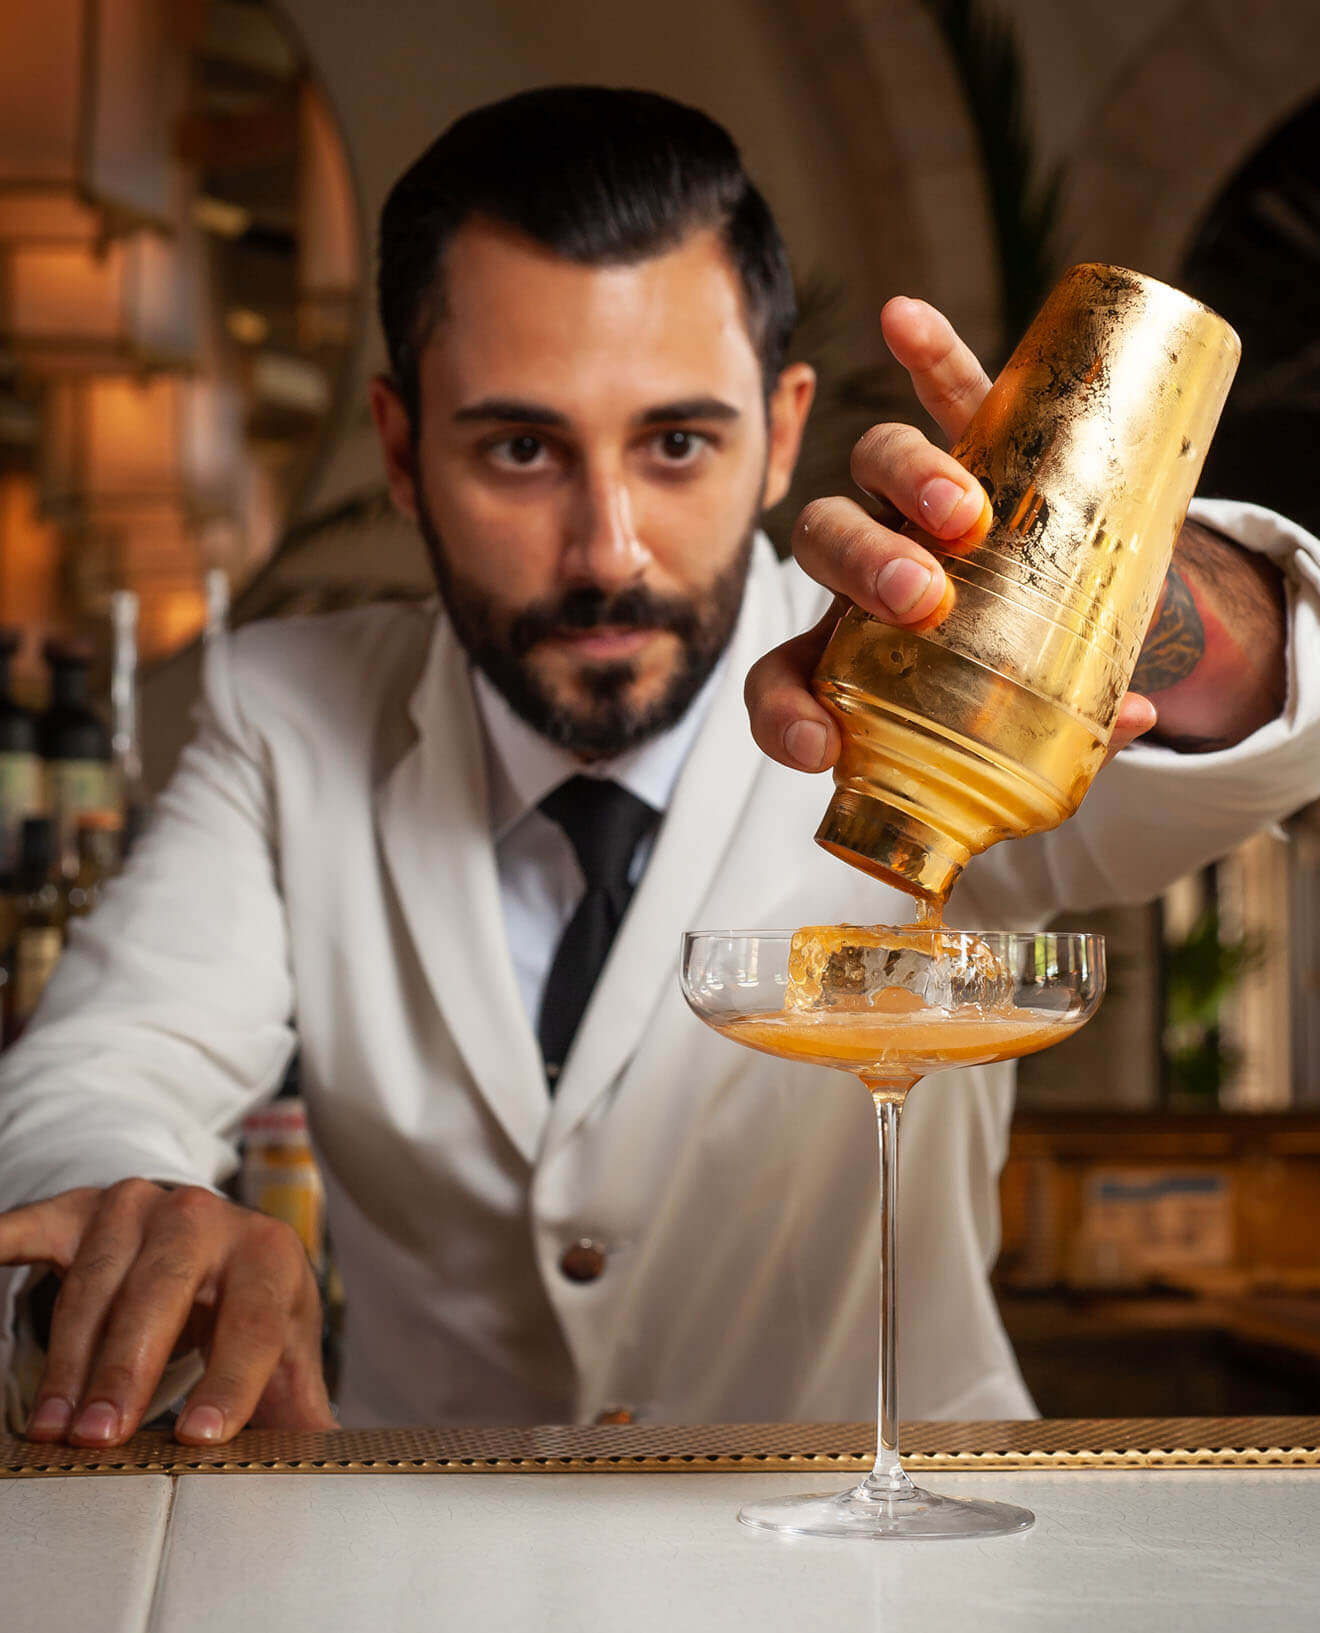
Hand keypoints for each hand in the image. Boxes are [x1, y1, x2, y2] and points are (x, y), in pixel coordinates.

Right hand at [1, 1180, 334, 1446]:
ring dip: (70, 1355)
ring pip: (98, 1278)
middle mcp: (205, 1217)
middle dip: (128, 1367)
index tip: (200, 1437)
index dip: (230, 1379)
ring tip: (53, 1425)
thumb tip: (335, 1455)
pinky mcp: (80, 1208)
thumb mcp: (283, 1341)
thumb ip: (300, 1400)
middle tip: (99, 1438)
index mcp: (267, 1253)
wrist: (207, 1233)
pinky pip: (33, 1225)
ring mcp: (139, 1206)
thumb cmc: (247, 1301)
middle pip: (164, 1290)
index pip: (252, 1321)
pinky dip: (4, 1243)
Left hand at [746, 296, 1158, 772]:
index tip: (820, 746)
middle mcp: (871, 568)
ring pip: (877, 470)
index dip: (783, 713)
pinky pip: (947, 393)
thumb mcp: (1041, 728)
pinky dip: (927, 353)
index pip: (785, 678)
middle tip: (920, 600)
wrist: (1072, 611)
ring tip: (961, 510)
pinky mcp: (978, 441)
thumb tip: (1140, 714)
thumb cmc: (1031, 684)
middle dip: (864, 567)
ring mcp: (916, 502)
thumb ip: (1077, 730)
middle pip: (831, 544)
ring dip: (908, 479)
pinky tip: (901, 318)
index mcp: (856, 652)